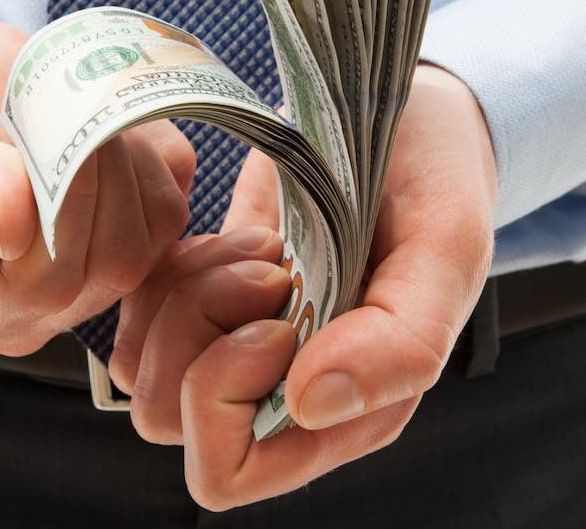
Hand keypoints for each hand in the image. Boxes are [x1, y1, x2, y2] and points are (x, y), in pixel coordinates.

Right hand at [0, 16, 195, 357]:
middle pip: (106, 265)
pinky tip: (89, 119)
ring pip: (151, 235)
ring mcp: (74, 277)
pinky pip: (169, 194)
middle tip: (53, 109)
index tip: (39, 134)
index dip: (58, 212)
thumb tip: (12, 223)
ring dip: (121, 157)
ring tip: (63, 111)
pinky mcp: (117, 228)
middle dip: (94, 175)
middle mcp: (15, 312)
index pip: (37, 289)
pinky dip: (144, 146)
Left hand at [111, 64, 495, 508]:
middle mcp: (284, 395)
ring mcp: (237, 346)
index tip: (281, 310)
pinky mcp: (208, 297)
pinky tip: (238, 236)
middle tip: (271, 267)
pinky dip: (174, 265)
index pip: (230, 468)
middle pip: (167, 414)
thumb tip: (311, 404)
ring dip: (191, 290)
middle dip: (201, 330)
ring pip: (141, 362)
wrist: (414, 117)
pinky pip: (139, 309)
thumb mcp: (445, 248)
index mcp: (347, 414)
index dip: (230, 392)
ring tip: (265, 246)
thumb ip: (402, 342)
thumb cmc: (439, 181)